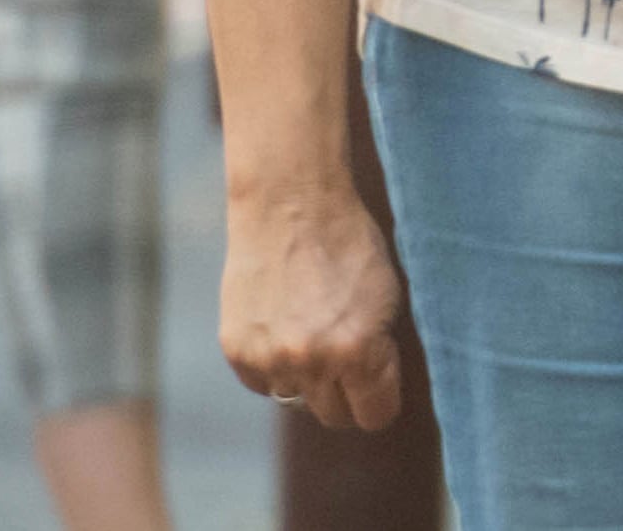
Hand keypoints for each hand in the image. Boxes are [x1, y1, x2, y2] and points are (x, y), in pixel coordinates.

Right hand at [220, 174, 406, 431]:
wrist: (290, 207)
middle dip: (344, 393)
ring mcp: (270, 360)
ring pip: (295, 399)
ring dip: (305, 377)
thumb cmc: (349, 246)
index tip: (377, 385)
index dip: (379, 400)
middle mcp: (313, 363)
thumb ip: (377, 353)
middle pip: (333, 416)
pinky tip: (281, 323)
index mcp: (359, 351)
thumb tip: (368, 394)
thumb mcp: (385, 299)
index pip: (375, 416)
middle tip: (345, 355)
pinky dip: (272, 364)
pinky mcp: (237, 352)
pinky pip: (261, 382)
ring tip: (311, 327)